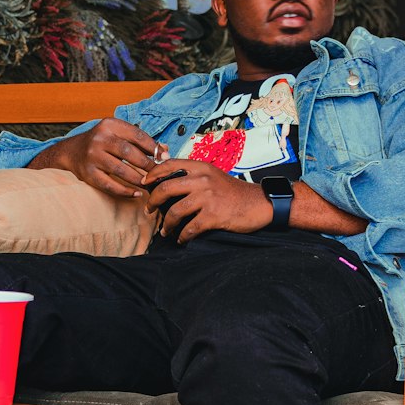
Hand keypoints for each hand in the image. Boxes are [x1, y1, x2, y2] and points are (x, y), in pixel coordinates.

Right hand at [35, 118, 165, 197]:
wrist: (71, 151)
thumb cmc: (102, 142)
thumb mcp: (118, 134)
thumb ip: (140, 141)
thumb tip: (164, 150)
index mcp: (109, 125)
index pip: (136, 135)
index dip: (153, 147)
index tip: (164, 157)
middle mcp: (99, 139)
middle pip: (129, 153)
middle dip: (147, 165)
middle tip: (158, 174)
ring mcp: (92, 156)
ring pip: (120, 170)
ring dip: (138, 179)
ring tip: (149, 184)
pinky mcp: (88, 173)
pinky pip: (109, 185)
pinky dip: (124, 191)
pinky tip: (135, 193)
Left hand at [143, 159, 270, 240]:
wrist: (259, 203)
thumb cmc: (233, 192)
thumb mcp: (213, 176)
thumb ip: (194, 176)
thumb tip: (167, 181)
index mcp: (201, 167)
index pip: (170, 165)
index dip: (153, 174)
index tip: (145, 183)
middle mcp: (203, 179)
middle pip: (166, 188)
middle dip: (153, 201)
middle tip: (149, 210)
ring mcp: (208, 197)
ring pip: (175, 211)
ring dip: (167, 224)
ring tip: (165, 230)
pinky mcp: (214, 215)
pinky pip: (190, 228)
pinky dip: (183, 236)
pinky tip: (182, 239)